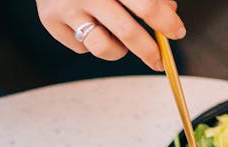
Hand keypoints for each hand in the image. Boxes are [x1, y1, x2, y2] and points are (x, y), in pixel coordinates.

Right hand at [36, 0, 184, 70]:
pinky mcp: (50, 22)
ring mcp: (66, 9)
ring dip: (119, 51)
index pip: (147, 6)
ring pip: (103, 48)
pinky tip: (89, 25)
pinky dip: (91, 42)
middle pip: (127, 33)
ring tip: (120, 41)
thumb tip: (169, 12)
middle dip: (149, 51)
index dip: (166, 23)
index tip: (177, 32)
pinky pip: (81, 46)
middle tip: (158, 60)